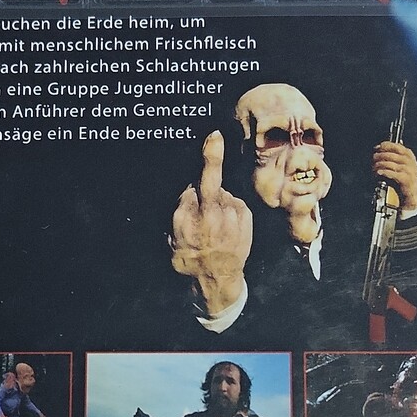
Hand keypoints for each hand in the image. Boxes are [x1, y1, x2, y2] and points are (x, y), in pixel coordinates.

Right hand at [170, 132, 252, 316]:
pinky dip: (231, 209)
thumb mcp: (172, 241)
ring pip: (222, 194)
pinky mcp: (244, 214)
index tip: (204, 158)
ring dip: (218, 202)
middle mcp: (210, 213)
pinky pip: (235, 202)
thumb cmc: (191, 261)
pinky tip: (227, 228)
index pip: (188, 189)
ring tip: (217, 227)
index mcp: (187, 217)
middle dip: (212, 156)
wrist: (218, 280)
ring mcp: (230, 213)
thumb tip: (188, 194)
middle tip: (214, 137)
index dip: (189, 192)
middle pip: (208, 180)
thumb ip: (179, 214)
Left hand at [372, 141, 416, 211]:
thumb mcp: (400, 165)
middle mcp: (411, 162)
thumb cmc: (404, 179)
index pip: (397, 146)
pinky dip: (385, 172)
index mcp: (409, 156)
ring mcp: (410, 171)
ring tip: (374, 167)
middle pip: (393, 155)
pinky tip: (379, 172)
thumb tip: (379, 147)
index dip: (386, 146)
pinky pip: (394, 173)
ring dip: (381, 164)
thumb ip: (392, 156)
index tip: (377, 147)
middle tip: (373, 158)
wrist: (412, 195)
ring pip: (392, 164)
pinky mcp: (407, 180)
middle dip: (381, 155)